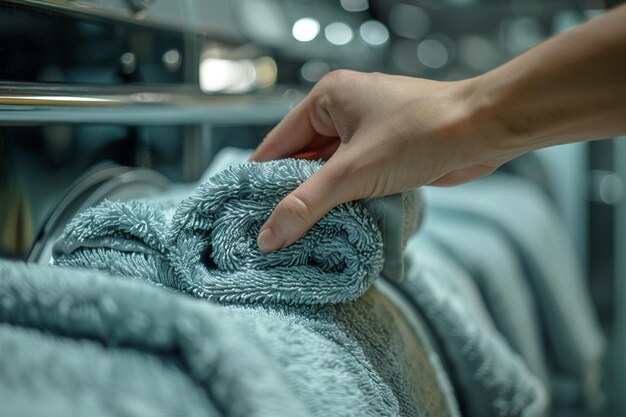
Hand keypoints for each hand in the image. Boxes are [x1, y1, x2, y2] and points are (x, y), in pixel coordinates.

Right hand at [251, 70, 508, 252]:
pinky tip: (332, 226)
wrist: (485, 130)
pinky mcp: (386, 150)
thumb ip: (308, 204)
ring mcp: (366, 131)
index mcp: (327, 98)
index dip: (260, 181)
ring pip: (328, 171)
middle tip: (271, 234)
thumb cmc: (421, 134)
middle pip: (301, 159)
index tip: (244, 215)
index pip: (278, 144)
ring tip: (296, 238)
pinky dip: (344, 199)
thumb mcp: (355, 171)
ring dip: (319, 200)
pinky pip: (353, 177)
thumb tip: (269, 236)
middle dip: (290, 194)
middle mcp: (343, 110)